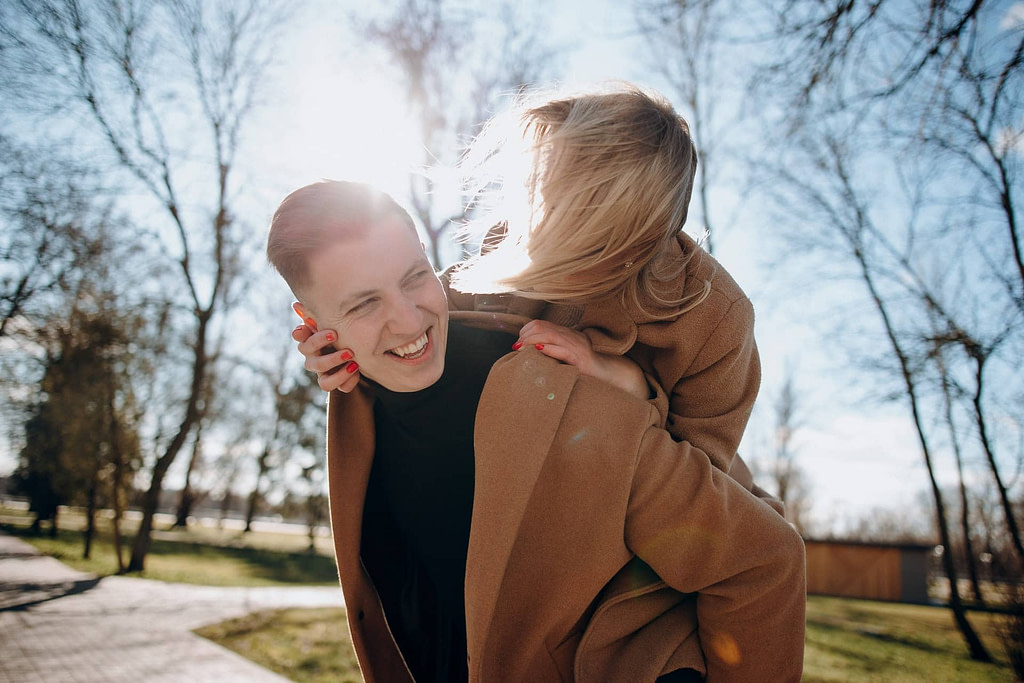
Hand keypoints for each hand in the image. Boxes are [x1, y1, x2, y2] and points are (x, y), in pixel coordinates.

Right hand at [291, 317, 361, 393]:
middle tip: (340, 341)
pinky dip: (349, 380)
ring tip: (353, 362)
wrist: (355, 351)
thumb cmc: (338, 333)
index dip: (301, 334)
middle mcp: (313, 360)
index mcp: (310, 343)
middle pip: (311, 360)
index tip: (307, 328)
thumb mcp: (330, 323)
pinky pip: (341, 388)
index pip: (300, 337)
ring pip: (324, 382)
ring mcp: (323, 374)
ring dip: (339, 373)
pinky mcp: (336, 384)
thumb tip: (296, 305)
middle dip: (326, 351)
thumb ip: (315, 315)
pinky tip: (357, 370)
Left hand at [514, 320, 648, 399]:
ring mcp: (578, 346)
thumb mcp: (566, 357)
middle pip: (542, 327)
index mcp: (567, 334)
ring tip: (522, 349)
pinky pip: (562, 350)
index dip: (526, 330)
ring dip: (532, 341)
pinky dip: (548, 349)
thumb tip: (530, 353)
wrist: (610, 376)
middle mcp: (572, 336)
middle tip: (516, 347)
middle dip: (525, 336)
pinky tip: (538, 351)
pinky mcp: (582, 359)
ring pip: (550, 335)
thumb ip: (552, 352)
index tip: (518, 342)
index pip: (541, 323)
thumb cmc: (586, 370)